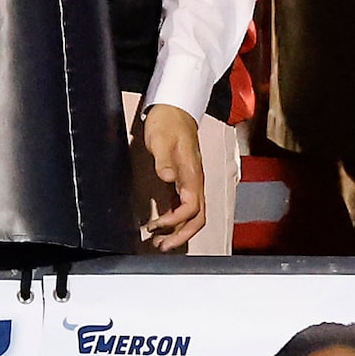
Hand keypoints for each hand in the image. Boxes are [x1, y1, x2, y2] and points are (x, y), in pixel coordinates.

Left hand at [136, 104, 206, 250]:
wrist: (174, 110)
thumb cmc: (168, 123)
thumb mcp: (160, 139)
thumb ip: (164, 159)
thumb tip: (167, 177)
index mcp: (192, 174)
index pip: (191, 207)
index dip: (176, 221)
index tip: (156, 225)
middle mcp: (195, 182)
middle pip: (198, 218)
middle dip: (181, 235)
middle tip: (161, 246)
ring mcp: (191, 183)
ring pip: (193, 216)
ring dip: (179, 231)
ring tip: (159, 242)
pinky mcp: (184, 182)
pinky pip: (185, 208)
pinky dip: (175, 221)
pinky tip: (162, 225)